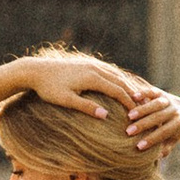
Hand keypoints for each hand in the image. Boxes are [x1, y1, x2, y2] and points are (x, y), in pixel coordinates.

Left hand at [16, 51, 130, 118]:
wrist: (35, 70)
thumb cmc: (49, 88)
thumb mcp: (66, 100)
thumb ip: (86, 107)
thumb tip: (105, 115)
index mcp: (92, 78)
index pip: (117, 90)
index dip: (129, 101)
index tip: (137, 113)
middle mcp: (94, 68)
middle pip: (120, 81)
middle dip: (133, 93)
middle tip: (144, 105)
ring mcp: (91, 65)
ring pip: (115, 74)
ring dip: (127, 85)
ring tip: (137, 96)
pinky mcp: (86, 64)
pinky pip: (107, 71)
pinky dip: (117, 78)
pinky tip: (120, 85)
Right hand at [122, 78, 179, 149]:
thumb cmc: (173, 129)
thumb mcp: (172, 140)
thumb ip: (166, 148)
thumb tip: (157, 157)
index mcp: (178, 123)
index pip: (164, 132)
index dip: (152, 139)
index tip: (138, 146)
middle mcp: (175, 110)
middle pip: (159, 117)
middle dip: (144, 125)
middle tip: (129, 132)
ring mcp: (168, 100)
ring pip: (156, 104)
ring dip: (142, 109)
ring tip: (129, 116)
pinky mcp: (161, 92)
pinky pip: (153, 91)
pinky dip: (144, 93)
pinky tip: (133, 96)